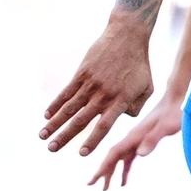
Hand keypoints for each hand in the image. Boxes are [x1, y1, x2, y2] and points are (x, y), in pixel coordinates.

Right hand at [42, 16, 153, 155]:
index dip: (92, 140)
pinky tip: (46, 116)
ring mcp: (91, 83)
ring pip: (69, 107)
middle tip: (51, 149)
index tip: (81, 154)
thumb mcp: (147, 88)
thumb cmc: (140, 65)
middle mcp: (104, 94)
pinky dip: (55, 104)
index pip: (104, 125)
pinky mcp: (81, 73)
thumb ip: (136, 107)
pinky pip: (66, 92)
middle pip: (81, 119)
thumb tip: (123, 119)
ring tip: (43, 136)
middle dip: (65, 136)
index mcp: (121, 100)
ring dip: (55, 123)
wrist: (126, 36)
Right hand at [87, 89, 182, 188]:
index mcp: (135, 135)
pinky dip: (125, 169)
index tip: (93, 180)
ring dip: (113, 173)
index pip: (114, 153)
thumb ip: (153, 139)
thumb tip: (140, 154)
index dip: (103, 167)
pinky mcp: (144, 140)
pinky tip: (124, 179)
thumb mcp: (166, 127)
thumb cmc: (175, 112)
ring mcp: (137, 139)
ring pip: (121, 159)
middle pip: (114, 157)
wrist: (179, 98)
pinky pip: (130, 157)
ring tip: (106, 187)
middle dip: (103, 172)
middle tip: (93, 186)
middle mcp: (133, 137)